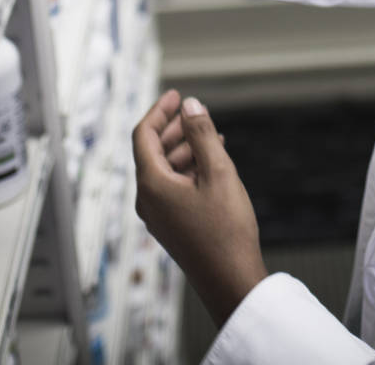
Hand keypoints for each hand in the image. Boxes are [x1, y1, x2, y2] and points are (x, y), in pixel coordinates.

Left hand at [133, 90, 267, 325]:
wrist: (230, 279)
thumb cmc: (226, 229)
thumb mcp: (218, 172)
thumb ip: (202, 134)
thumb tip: (190, 106)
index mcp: (151, 184)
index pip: (144, 135)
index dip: (160, 111)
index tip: (176, 95)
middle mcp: (148, 200)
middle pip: (152, 152)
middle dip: (174, 129)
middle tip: (195, 114)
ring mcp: (158, 215)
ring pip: (164, 170)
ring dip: (185, 150)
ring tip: (212, 137)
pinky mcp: (171, 226)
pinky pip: (172, 188)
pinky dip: (188, 170)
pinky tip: (212, 166)